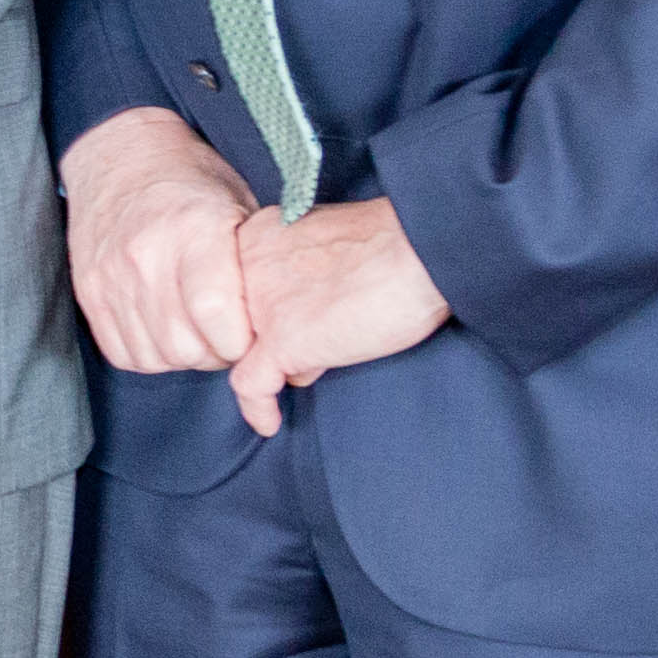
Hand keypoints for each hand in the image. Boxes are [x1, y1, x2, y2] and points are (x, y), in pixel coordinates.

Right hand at [60, 107, 261, 376]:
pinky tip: (167, 328)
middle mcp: (144, 254)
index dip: (242, 340)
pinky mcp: (88, 291)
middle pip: (186, 345)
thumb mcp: (240, 205)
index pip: (214, 312)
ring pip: (156, 356)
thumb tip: (278, 324)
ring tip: (198, 329)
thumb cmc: (194, 181)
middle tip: (230, 333)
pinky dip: (151, 353)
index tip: (254, 332)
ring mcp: (109, 276)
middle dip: (217, 353)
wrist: (122, 156)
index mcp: (192, 228)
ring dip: (184, 355)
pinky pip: (124, 353)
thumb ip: (254, 265)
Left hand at [225, 196, 450, 437]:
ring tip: (323, 356)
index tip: (296, 316)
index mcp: (254, 235)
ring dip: (279, 364)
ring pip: (241, 351)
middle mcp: (244, 266)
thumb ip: (299, 273)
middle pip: (235, 321)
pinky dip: (258, 408)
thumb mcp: (326, 246)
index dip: (263, 309)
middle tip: (319, 335)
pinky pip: (250, 385)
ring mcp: (258, 306)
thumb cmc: (394, 245)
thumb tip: (297, 320)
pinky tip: (268, 423)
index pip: (236, 287)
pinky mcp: (280, 341)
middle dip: (272, 335)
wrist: (421, 251)